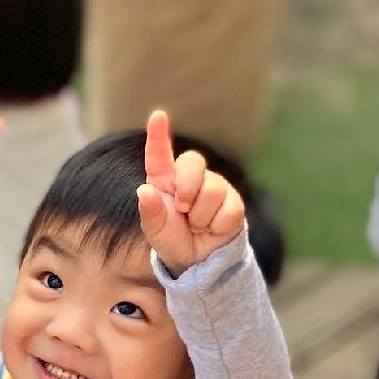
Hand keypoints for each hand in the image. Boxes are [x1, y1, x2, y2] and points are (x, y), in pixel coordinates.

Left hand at [137, 110, 245, 275]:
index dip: (158, 134)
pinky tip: (212, 229)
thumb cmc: (171, 239)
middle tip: (183, 211)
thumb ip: (150, 211)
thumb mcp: (154, 230)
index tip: (158, 116)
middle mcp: (189, 177)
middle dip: (187, 187)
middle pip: (193, 162)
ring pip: (213, 188)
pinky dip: (217, 224)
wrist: (197, 261)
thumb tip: (145, 191)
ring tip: (196, 225)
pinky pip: (228, 207)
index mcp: (164, 179)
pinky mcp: (233, 201)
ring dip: (201, 214)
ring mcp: (214, 186)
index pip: (159, 154)